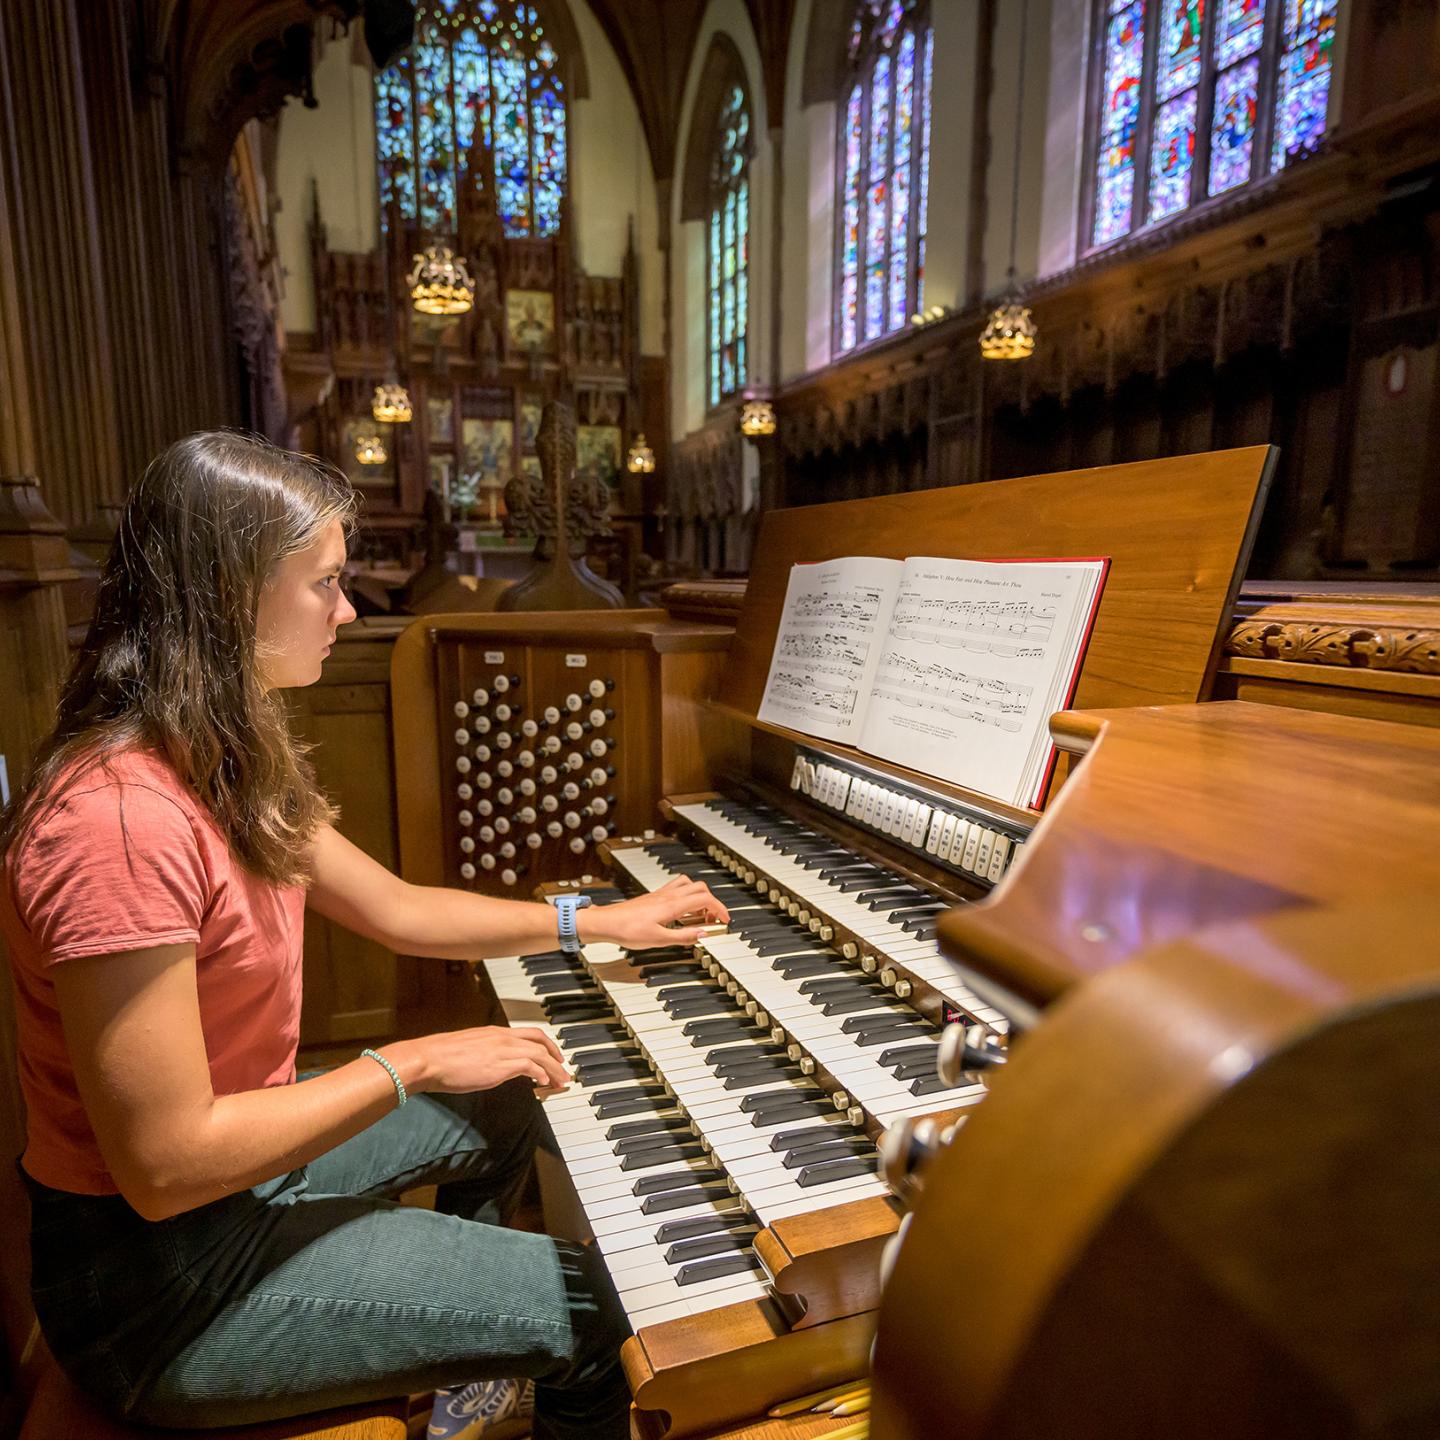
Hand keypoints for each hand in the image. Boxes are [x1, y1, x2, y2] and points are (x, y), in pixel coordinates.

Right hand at [392, 1025, 569, 1095]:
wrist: (430, 1058)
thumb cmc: (442, 1057)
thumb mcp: (470, 1049)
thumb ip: (487, 1053)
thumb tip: (494, 1064)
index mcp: (496, 1032)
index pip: (530, 1034)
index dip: (546, 1044)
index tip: (553, 1056)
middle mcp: (503, 1037)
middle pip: (541, 1042)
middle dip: (556, 1057)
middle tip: (564, 1071)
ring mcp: (503, 1049)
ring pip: (540, 1054)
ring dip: (553, 1069)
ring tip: (560, 1082)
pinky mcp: (501, 1064)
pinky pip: (530, 1066)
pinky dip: (540, 1074)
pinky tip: (543, 1083)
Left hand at [584, 876, 730, 950]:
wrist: (607, 922)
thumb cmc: (627, 930)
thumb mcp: (658, 940)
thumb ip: (683, 936)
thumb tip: (703, 934)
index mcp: (673, 905)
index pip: (705, 899)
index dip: (720, 909)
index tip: (725, 920)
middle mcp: (668, 896)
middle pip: (701, 888)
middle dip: (713, 902)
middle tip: (714, 919)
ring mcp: (661, 894)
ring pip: (689, 885)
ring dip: (700, 897)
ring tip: (700, 915)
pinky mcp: (655, 897)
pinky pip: (678, 889)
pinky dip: (687, 897)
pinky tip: (683, 912)